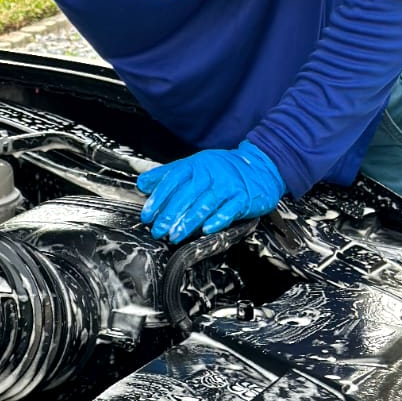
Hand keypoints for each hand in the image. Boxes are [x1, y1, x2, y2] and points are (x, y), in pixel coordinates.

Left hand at [136, 141, 283, 242]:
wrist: (259, 167)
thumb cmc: (223, 169)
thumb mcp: (193, 166)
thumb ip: (167, 175)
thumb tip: (142, 183)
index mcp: (195, 165)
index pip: (172, 181)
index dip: (158, 199)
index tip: (147, 214)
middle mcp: (210, 173)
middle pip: (187, 195)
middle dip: (170, 215)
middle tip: (159, 230)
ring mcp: (227, 185)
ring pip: (205, 204)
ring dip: (189, 222)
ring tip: (176, 235)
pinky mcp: (242, 198)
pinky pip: (228, 210)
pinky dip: (217, 220)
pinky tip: (206, 230)